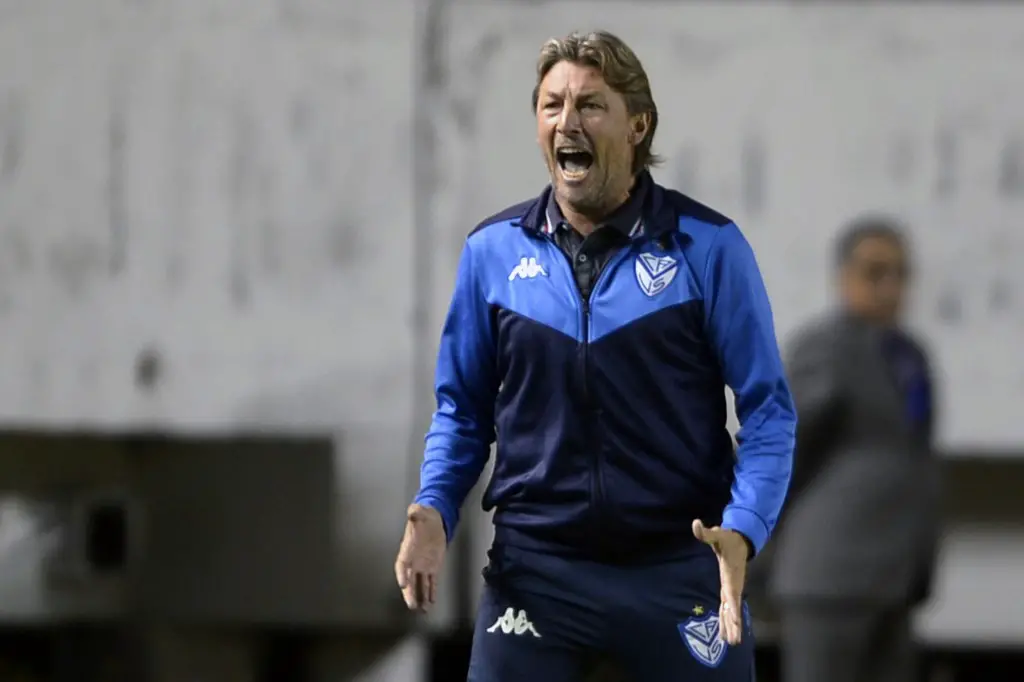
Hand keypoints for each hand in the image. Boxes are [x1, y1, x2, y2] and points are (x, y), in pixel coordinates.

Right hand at [395, 504, 446, 611]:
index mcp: (407, 550)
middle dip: (410, 593)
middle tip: (411, 604)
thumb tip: (412, 510)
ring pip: (420, 585)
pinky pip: (431, 582)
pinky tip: (431, 603)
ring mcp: (422, 566)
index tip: (402, 583)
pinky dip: (431, 593)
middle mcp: (413, 561)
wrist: (432, 521)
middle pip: (409, 580)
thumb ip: (416, 513)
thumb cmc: (423, 517)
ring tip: (422, 610)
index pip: (402, 565)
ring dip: (421, 597)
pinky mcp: (433, 568)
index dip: (402, 574)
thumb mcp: (420, 513)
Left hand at [692, 519, 748, 644]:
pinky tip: (726, 632)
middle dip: (734, 623)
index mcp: (731, 574)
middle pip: (733, 607)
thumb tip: (695, 523)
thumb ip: (705, 532)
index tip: (735, 619)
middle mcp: (734, 585)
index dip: (733, 606)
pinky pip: (729, 608)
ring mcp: (733, 588)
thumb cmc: (728, 539)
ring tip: (731, 643)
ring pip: (732, 610)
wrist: (742, 540)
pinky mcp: (730, 589)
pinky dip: (728, 620)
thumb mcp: (717, 534)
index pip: (732, 593)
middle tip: (734, 641)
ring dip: (731, 626)